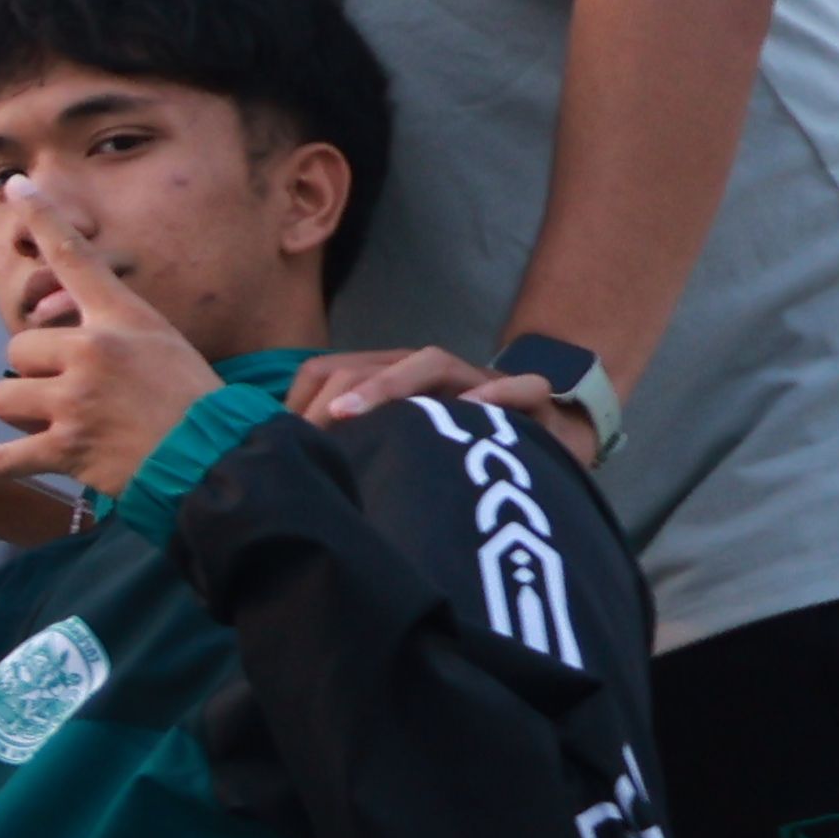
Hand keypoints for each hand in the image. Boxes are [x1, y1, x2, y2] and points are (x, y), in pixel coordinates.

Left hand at [0, 192, 225, 506]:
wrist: (217, 457)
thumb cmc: (191, 399)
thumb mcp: (160, 343)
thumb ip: (108, 326)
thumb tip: (55, 324)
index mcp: (120, 319)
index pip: (75, 257)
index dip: (46, 218)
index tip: (18, 185)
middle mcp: (93, 352)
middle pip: (19, 348)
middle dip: (35, 372)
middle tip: (78, 393)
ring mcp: (76, 401)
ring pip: (5, 395)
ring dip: (22, 410)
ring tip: (63, 422)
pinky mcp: (66, 449)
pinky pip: (0, 458)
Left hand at [288, 341, 600, 468]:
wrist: (553, 458)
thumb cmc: (461, 463)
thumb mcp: (394, 461)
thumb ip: (346, 458)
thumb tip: (286, 475)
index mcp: (390, 386)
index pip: (332, 371)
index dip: (304, 399)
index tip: (285, 438)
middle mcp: (429, 377)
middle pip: (375, 363)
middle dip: (341, 389)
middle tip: (318, 424)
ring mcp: (480, 383)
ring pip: (433, 362)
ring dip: (392, 383)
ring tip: (356, 412)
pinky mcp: (534, 404)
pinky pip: (521, 386)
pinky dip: (498, 392)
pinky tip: (472, 410)